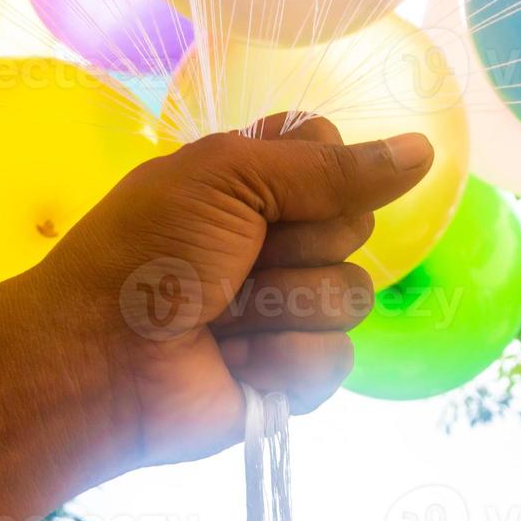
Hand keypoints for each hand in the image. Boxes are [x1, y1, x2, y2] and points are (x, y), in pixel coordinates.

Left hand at [30, 113, 433, 466]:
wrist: (96, 358)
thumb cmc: (145, 251)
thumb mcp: (228, 179)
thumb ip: (327, 167)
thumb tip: (424, 149)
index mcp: (256, 180)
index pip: (338, 154)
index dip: (317, 171)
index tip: (266, 187)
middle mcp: (280, 237)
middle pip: (356, 224)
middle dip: (294, 242)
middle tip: (231, 257)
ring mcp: (289, 306)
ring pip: (352, 294)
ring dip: (279, 303)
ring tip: (219, 314)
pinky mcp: (292, 371)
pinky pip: (337, 358)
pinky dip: (280, 358)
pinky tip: (233, 359)